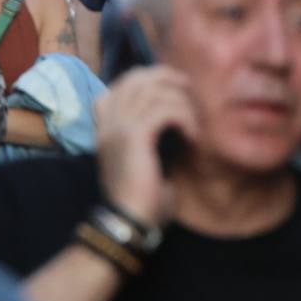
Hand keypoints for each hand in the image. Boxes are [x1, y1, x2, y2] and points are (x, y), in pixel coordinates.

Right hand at [94, 66, 198, 231]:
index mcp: (105, 127)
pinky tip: (193, 137)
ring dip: (181, 102)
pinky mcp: (134, 136)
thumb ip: (153, 143)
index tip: (176, 90)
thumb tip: (178, 134)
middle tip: (190, 92)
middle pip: (137, 78)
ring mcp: (118, 127)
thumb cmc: (141, 201)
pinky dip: (184, 119)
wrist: (128, 223)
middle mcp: (108, 122)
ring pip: (154, 90)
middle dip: (167, 78)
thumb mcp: (144, 163)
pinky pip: (165, 110)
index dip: (150, 78)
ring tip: (195, 123)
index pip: (122, 83)